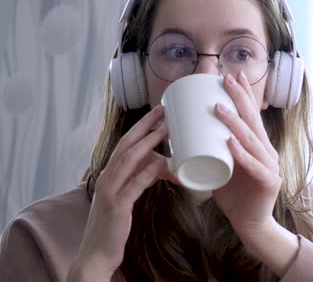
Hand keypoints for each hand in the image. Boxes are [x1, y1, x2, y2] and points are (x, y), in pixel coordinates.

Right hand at [69, 105, 177, 278]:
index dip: (141, 127)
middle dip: (144, 126)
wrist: (96, 253)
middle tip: (162, 111)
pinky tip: (160, 163)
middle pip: (126, 145)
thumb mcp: (127, 196)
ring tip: (164, 130)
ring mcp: (110, 191)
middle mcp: (107, 178)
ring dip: (147, 143)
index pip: (125, 144)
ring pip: (128, 160)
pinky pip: (134, 185)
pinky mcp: (117, 206)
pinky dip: (147, 172)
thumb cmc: (113, 224)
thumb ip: (140, 180)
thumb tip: (160, 166)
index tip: (157, 113)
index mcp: (109, 174)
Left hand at [213, 72, 280, 238]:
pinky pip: (253, 165)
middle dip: (240, 97)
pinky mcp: (269, 182)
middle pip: (253, 120)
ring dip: (234, 122)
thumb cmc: (234, 195)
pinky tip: (231, 142)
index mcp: (257, 146)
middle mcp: (266, 151)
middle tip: (226, 79)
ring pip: (251, 139)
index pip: (251, 115)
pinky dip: (241, 153)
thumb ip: (203, 159)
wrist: (251, 224)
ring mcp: (270, 166)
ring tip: (218, 108)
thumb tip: (170, 154)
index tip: (232, 75)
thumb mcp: (218, 170)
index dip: (243, 94)